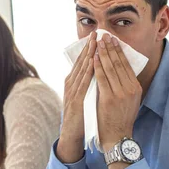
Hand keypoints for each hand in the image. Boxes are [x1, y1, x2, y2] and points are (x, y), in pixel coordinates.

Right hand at [57, 32, 96, 162]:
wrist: (72, 135)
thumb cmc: (80, 117)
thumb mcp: (84, 97)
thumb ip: (88, 84)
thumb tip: (97, 73)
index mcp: (73, 83)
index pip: (82, 62)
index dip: (89, 49)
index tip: (97, 37)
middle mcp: (71, 84)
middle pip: (81, 62)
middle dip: (90, 47)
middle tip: (97, 33)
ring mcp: (72, 91)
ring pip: (82, 69)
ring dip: (89, 54)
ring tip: (96, 42)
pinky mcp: (76, 100)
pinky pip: (83, 82)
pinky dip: (88, 70)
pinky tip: (93, 61)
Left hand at [93, 34, 141, 151]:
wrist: (118, 136)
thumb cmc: (121, 119)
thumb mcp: (130, 101)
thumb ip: (126, 87)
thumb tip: (120, 71)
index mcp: (136, 88)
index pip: (127, 65)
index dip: (119, 51)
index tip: (113, 40)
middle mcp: (130, 88)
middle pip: (119, 63)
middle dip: (111, 48)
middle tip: (104, 35)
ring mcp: (120, 93)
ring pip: (111, 68)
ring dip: (104, 53)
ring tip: (98, 42)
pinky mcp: (109, 98)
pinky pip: (102, 78)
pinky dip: (97, 66)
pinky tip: (94, 57)